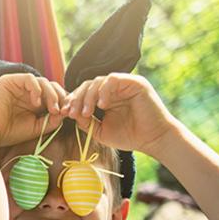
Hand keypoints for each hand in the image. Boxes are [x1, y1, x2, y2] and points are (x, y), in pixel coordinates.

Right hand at [0, 73, 65, 146]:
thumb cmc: (10, 132)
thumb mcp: (37, 127)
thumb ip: (52, 120)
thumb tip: (65, 112)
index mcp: (34, 101)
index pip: (54, 95)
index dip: (63, 101)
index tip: (68, 113)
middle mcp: (28, 92)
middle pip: (51, 86)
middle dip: (60, 97)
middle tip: (61, 111)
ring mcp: (19, 85)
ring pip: (43, 81)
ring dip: (51, 94)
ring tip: (51, 109)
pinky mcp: (10, 80)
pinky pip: (29, 78)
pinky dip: (36, 89)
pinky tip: (36, 103)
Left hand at [63, 73, 177, 155]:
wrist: (154, 140)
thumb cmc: (130, 137)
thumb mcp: (101, 131)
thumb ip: (86, 122)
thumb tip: (70, 113)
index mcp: (106, 97)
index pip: (84, 92)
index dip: (72, 101)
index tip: (64, 113)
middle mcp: (114, 88)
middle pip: (88, 85)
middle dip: (77, 99)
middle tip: (72, 113)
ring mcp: (125, 84)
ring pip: (98, 81)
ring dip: (88, 96)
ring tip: (86, 112)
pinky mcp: (135, 82)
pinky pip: (113, 79)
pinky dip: (104, 91)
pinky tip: (102, 105)